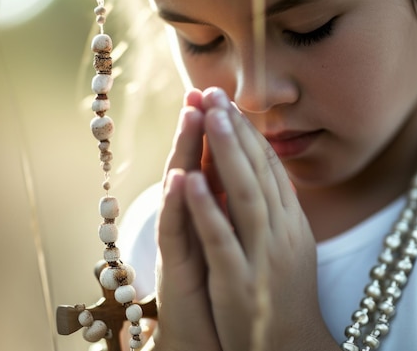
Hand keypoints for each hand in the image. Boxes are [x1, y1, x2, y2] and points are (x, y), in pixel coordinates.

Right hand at [154, 89, 222, 350]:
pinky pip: (176, 232)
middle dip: (200, 129)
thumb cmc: (222, 293)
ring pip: (180, 191)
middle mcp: (191, 224)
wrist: (206, 340)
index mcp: (210, 217)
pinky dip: (179, 204)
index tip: (225, 98)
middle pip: (194, 168)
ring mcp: (181, 244)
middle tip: (203, 91)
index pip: (215, 166)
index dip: (219, 134)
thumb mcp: (232, 246)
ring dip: (186, 152)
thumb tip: (242, 180)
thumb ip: (231, 213)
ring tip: (191, 116)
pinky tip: (180, 178)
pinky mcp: (174, 268)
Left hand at [182, 88, 333, 350]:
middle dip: (236, 130)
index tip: (228, 102)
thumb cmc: (282, 295)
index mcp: (291, 223)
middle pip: (259, 171)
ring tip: (210, 118)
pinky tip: (189, 179)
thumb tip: (258, 172)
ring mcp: (263, 256)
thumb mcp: (286, 246)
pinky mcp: (240, 281)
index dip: (249, 132)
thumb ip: (273, 209)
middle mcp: (282, 233)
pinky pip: (222, 239)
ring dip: (227, 154)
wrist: (290, 348)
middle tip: (215, 94)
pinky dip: (206, 207)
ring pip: (245, 196)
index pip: (270, 167)